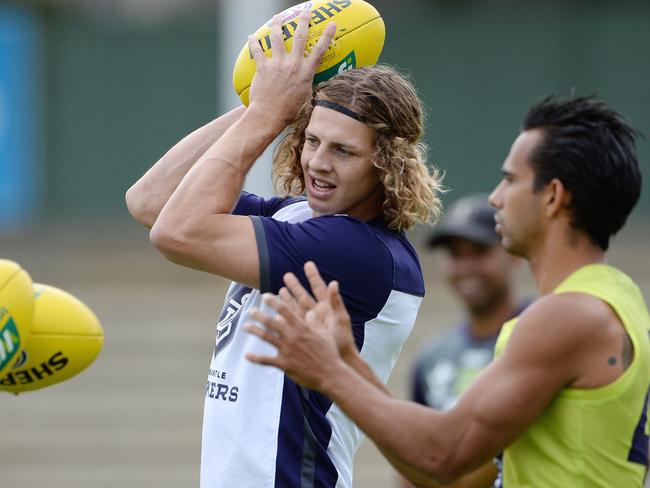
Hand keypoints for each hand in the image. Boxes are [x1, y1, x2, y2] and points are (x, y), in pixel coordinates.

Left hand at [244, 261, 353, 388]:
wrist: (330, 374)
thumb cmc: (329, 353)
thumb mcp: (324, 334)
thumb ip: (315, 322)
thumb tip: (310, 313)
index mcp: (302, 328)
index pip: (286, 311)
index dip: (274, 302)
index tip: (266, 296)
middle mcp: (292, 337)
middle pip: (272, 323)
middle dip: (260, 315)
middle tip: (251, 310)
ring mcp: (287, 351)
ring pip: (267, 338)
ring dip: (255, 331)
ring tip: (245, 326)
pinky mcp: (284, 364)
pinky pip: (266, 360)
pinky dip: (255, 358)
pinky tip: (247, 355)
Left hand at [247, 9, 335, 126]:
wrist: (268, 116)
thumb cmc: (288, 111)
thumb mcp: (304, 97)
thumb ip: (306, 84)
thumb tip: (309, 81)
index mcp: (306, 73)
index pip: (319, 51)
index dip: (327, 36)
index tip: (332, 24)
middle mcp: (293, 65)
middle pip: (299, 37)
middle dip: (303, 22)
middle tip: (305, 12)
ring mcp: (277, 65)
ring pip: (277, 38)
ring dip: (277, 25)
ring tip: (277, 18)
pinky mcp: (263, 67)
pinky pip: (257, 50)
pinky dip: (254, 42)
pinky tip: (251, 36)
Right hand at [281, 262, 356, 361]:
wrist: (340, 359)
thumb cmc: (343, 340)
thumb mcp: (341, 319)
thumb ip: (336, 301)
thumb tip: (334, 283)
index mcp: (327, 307)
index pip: (319, 288)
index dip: (313, 276)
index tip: (308, 264)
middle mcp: (318, 313)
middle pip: (304, 296)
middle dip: (295, 286)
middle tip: (286, 275)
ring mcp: (310, 322)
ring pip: (296, 308)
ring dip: (288, 299)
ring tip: (279, 290)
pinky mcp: (304, 332)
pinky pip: (293, 322)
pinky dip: (285, 317)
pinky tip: (277, 312)